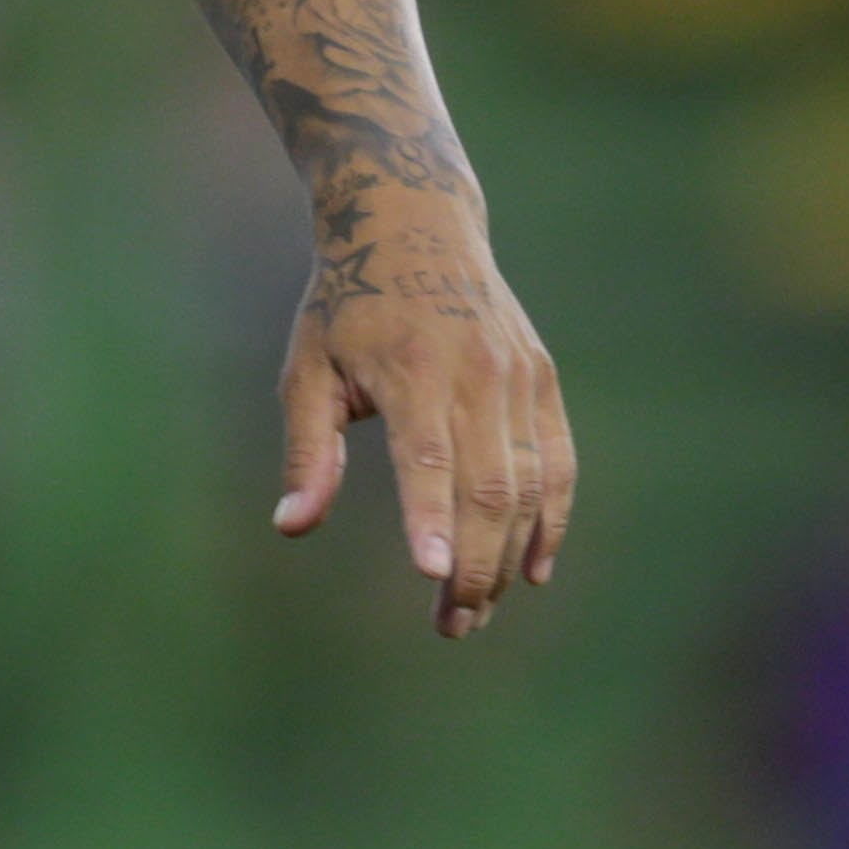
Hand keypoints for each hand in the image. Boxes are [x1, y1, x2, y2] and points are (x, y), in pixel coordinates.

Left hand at [272, 185, 573, 638]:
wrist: (415, 221)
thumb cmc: (347, 303)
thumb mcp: (308, 364)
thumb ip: (307, 448)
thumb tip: (292, 527)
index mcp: (409, 367)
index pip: (427, 455)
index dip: (432, 518)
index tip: (434, 575)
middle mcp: (473, 372)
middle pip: (487, 486)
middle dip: (473, 566)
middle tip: (450, 627)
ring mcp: (516, 375)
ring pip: (528, 484)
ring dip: (508, 557)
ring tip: (476, 612)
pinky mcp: (541, 378)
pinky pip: (557, 462)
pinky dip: (552, 518)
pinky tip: (533, 568)